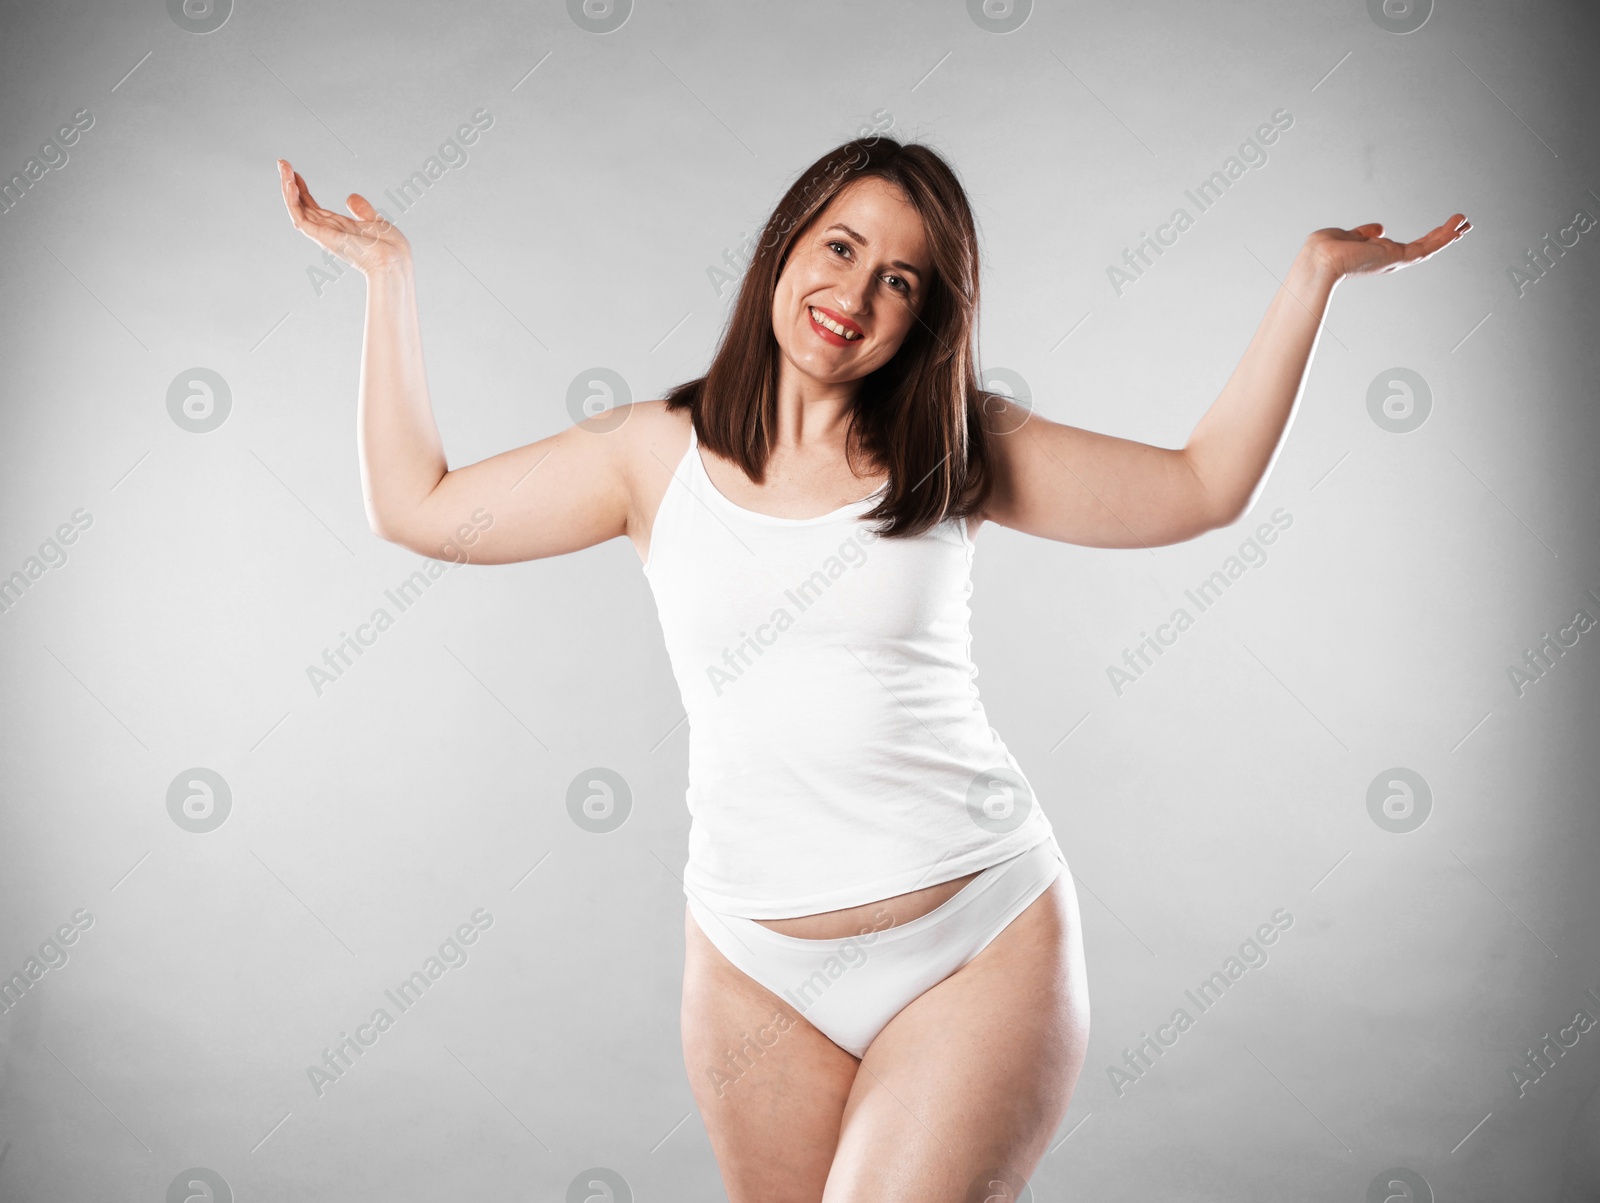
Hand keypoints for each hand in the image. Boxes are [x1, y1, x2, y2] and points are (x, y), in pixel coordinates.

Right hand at [277, 158, 411, 274]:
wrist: (395, 260)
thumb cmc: (390, 248)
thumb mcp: (375, 221)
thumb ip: (362, 210)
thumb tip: (350, 197)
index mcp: (339, 228)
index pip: (313, 207)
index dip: (303, 190)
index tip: (295, 173)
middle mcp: (328, 232)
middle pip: (301, 206)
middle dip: (289, 184)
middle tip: (282, 163)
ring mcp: (324, 234)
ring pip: (296, 210)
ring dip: (287, 188)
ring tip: (283, 167)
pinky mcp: (322, 237)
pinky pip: (300, 218)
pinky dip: (292, 202)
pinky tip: (291, 184)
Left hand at [1305, 214, 1470, 281]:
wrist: (1319, 258)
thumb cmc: (1324, 250)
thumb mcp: (1349, 236)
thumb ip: (1365, 234)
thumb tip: (1380, 228)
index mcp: (1378, 254)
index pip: (1408, 246)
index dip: (1426, 238)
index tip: (1441, 229)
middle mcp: (1389, 260)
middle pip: (1424, 248)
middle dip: (1443, 236)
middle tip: (1463, 225)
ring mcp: (1394, 260)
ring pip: (1429, 247)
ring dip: (1449, 235)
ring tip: (1467, 223)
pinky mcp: (1397, 258)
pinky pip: (1426, 248)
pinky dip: (1443, 237)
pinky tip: (1457, 227)